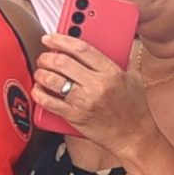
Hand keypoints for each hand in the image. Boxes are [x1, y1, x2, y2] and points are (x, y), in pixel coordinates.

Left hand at [34, 35, 160, 158]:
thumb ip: (123, 58)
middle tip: (45, 57)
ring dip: (41, 73)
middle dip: (47, 57)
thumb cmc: (135, 108)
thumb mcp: (134, 79)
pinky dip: (38, 92)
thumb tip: (114, 40)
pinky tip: (40, 89)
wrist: (134, 137)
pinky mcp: (74, 116)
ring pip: (51, 79)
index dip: (61, 39)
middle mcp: (98, 86)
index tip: (50, 37)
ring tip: (42, 72)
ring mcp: (85, 102)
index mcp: (112, 73)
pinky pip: (47, 101)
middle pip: (62, 62)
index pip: (81, 49)